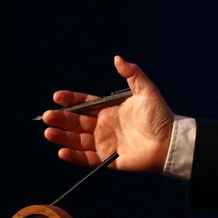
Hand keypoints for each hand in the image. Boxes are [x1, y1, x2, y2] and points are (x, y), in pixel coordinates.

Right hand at [43, 55, 174, 171]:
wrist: (170, 141)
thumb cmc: (160, 116)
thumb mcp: (147, 91)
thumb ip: (132, 74)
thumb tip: (117, 58)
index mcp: (110, 109)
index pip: (85, 104)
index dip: (71, 100)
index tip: (57, 96)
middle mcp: (104, 126)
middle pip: (77, 122)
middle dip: (61, 118)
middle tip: (47, 115)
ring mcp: (105, 143)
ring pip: (78, 140)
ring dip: (62, 137)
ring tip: (48, 132)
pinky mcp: (108, 159)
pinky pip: (87, 159)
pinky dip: (74, 157)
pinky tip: (62, 151)